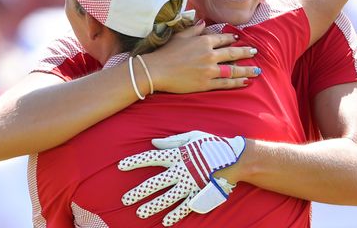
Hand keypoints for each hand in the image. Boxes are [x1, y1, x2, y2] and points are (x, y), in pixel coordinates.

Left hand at [118, 131, 244, 225]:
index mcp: (177, 154)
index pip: (151, 158)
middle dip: (138, 192)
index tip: (121, 166)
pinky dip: (175, 215)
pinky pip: (185, 207)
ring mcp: (190, 185)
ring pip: (167, 198)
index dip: (135, 161)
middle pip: (155, 183)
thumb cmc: (213, 145)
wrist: (236, 159)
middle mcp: (181, 171)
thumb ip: (172, 141)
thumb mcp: (192, 136)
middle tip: (125, 200)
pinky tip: (166, 222)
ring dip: (152, 206)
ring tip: (140, 213)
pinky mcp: (200, 194)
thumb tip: (153, 142)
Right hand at [141, 21, 260, 93]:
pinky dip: (237, 82)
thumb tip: (203, 21)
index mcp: (203, 41)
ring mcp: (209, 70)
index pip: (223, 39)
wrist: (157, 70)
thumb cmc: (166, 52)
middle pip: (233, 53)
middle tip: (255, 52)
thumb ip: (194, 29)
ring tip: (257, 70)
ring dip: (247, 70)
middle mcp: (210, 54)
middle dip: (246, 52)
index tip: (239, 39)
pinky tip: (246, 82)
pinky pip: (226, 83)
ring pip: (233, 69)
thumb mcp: (180, 36)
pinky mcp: (206, 83)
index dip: (233, 39)